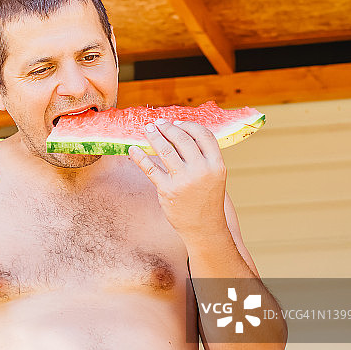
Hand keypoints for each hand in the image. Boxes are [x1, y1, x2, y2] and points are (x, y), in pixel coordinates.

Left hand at [128, 119, 227, 238]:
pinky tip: (133, 149)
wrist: (204, 227)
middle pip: (182, 139)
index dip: (189, 125)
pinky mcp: (167, 190)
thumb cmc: (207, 198)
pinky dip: (140, 157)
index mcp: (216, 165)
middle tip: (158, 123)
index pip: (204, 135)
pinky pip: (150, 169)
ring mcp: (183, 181)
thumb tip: (182, 133)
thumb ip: (203, 156)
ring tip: (148, 129)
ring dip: (154, 136)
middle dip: (168, 128)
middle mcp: (201, 171)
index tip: (176, 122)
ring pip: (165, 150)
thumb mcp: (214, 176)